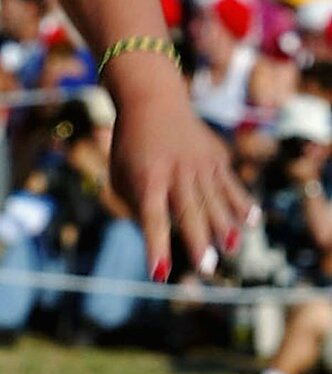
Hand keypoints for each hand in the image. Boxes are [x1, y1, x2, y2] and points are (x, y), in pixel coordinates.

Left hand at [108, 85, 252, 278]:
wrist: (152, 102)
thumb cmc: (131, 148)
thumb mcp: (121, 176)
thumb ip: (138, 208)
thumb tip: (161, 239)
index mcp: (146, 179)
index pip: (152, 218)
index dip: (156, 245)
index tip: (159, 272)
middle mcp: (175, 172)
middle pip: (188, 211)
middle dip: (198, 240)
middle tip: (205, 268)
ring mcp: (199, 164)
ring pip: (215, 200)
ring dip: (224, 226)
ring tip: (232, 249)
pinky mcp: (216, 158)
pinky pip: (231, 185)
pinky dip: (242, 204)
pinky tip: (253, 222)